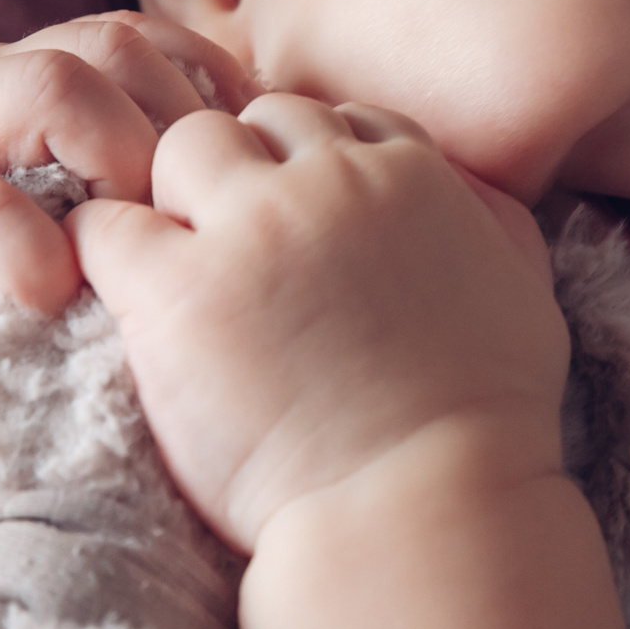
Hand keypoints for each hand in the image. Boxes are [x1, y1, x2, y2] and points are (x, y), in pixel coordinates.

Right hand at [0, 13, 259, 377]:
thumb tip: (240, 216)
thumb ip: (112, 199)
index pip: (149, 39)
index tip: (258, 160)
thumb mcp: (39, 220)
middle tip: (209, 206)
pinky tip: (53, 292)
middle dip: (179, 116)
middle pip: (115, 44)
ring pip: (50, 84)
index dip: (214, 86)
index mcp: (32, 82)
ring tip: (140, 235)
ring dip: (116, 151)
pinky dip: (25, 247)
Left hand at [68, 94, 561, 550]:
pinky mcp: (181, 291)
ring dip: (177, 201)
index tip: (305, 233)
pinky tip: (128, 299)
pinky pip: (106, 225)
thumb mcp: (524, 298)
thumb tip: (469, 196)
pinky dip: (106, 250)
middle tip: (239, 256)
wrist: (420, 508)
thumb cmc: (482, 426)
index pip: (341, 120)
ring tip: (186, 277)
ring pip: (183, 149)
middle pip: (259, 120)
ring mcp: (253, 230)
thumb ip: (495, 228)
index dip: (313, 172)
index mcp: (413, 178)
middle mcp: (332, 183)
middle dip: (246, 174)